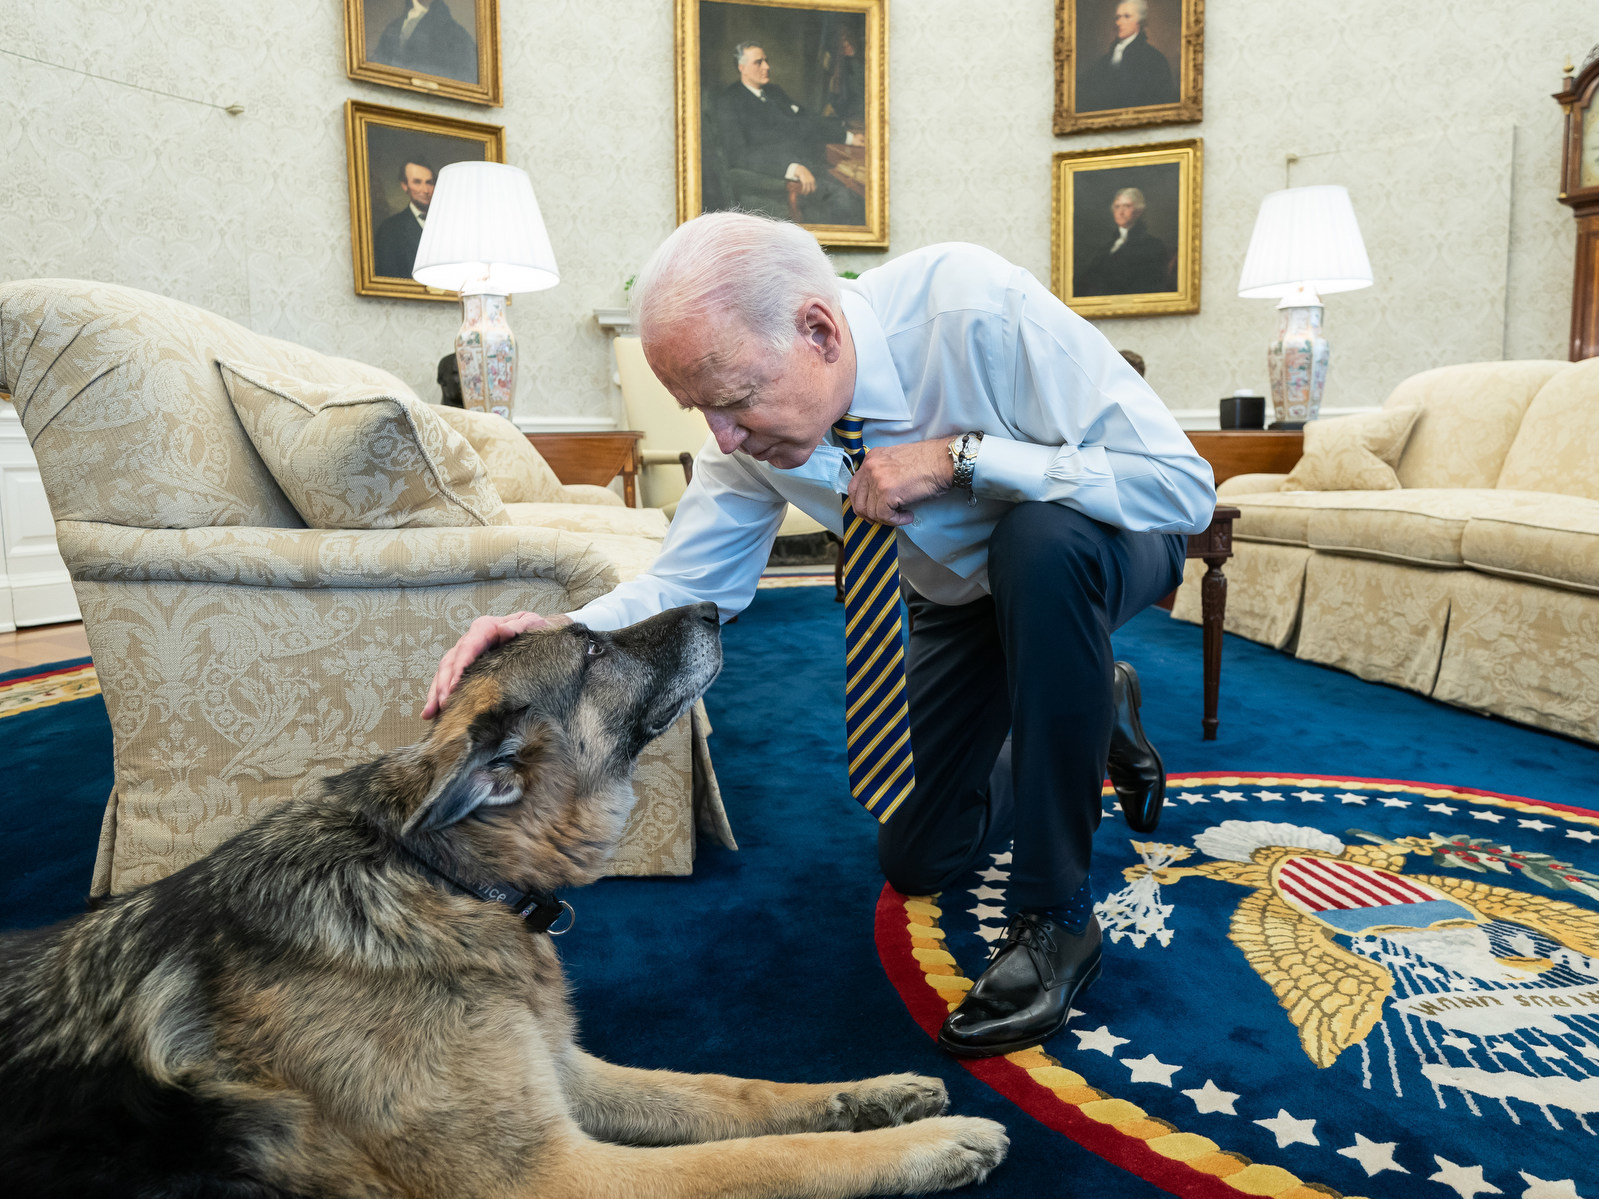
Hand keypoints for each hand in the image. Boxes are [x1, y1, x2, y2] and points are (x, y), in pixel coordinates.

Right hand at [421, 612, 572, 718]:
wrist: (535, 633)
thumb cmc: (534, 629)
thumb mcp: (532, 623)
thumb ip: (520, 626)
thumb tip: (504, 630)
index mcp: (485, 628)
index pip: (469, 646)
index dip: (460, 665)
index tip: (454, 685)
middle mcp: (471, 640)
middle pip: (451, 661)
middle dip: (444, 683)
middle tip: (444, 704)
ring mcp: (465, 654)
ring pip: (444, 672)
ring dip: (436, 692)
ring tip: (432, 712)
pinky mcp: (465, 667)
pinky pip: (447, 681)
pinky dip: (438, 696)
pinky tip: (431, 713)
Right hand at [791, 163, 816, 194]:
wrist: (802, 170)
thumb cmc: (805, 174)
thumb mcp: (809, 177)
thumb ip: (810, 181)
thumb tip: (810, 185)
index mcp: (813, 180)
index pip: (814, 187)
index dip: (812, 191)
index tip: (809, 192)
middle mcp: (811, 181)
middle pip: (811, 189)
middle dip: (809, 192)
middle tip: (807, 194)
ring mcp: (808, 182)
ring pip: (808, 190)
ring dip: (806, 193)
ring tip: (804, 194)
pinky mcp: (804, 182)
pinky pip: (804, 188)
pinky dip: (803, 191)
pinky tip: (802, 192)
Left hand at [846, 438, 954, 526]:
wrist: (943, 460)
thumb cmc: (927, 461)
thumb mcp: (896, 461)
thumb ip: (882, 474)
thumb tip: (876, 498)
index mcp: (871, 458)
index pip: (854, 487)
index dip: (862, 503)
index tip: (872, 511)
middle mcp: (870, 467)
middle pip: (858, 502)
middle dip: (871, 515)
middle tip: (885, 519)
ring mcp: (877, 480)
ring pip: (871, 512)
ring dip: (886, 519)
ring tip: (902, 515)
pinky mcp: (887, 492)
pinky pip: (884, 516)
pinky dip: (896, 521)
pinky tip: (908, 516)